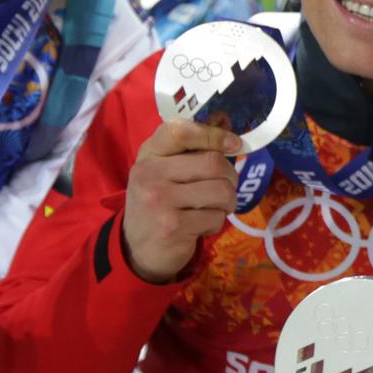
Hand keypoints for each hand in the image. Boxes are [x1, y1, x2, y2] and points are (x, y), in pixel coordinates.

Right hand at [121, 120, 241, 282]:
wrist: (137, 248)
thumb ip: (190, 150)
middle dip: (231, 177)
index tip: (234, 144)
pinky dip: (216, 223)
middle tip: (226, 188)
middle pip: (213, 163)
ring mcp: (159, 200)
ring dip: (228, 202)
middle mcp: (150, 174)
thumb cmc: (159, 203)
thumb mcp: (164, 171)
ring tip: (214, 208)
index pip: (180, 132)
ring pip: (221, 191)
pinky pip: (216, 218)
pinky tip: (199, 227)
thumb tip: (227, 124)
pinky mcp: (173, 227)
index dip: (213, 135)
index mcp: (149, 154)